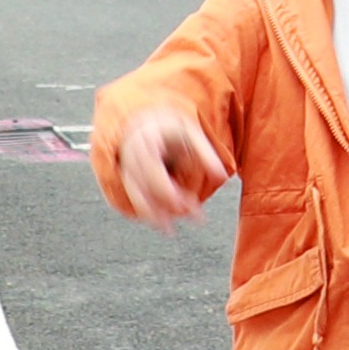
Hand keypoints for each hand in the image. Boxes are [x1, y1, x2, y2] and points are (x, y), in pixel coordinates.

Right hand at [104, 98, 232, 226]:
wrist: (145, 119)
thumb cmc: (169, 126)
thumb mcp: (190, 132)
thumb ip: (206, 153)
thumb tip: (222, 174)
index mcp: (146, 143)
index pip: (154, 175)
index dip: (170, 194)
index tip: (188, 206)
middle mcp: (131, 156)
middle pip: (144, 189)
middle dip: (164, 208)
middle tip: (188, 220)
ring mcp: (126, 167)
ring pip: (136, 196)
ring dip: (152, 215)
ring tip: (168, 230)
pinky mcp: (126, 177)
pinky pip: (133, 196)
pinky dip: (146, 209)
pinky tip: (160, 220)